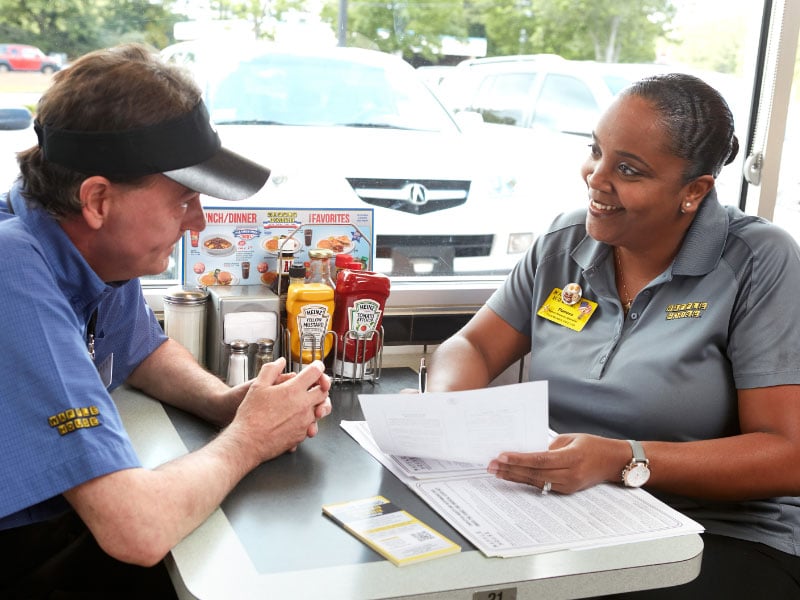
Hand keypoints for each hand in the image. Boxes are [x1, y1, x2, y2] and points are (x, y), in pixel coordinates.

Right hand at [230, 357, 331, 461]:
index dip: (317, 366)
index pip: (316, 373)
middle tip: (314, 385)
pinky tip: (297, 418)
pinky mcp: (302, 435)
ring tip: (306, 402)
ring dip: (316, 404)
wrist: (248, 442)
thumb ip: (271, 370)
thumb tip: (280, 362)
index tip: (316, 367)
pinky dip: (309, 420)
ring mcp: (304, 421)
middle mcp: (303, 405)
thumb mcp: (257, 386)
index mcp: (293, 390)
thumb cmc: (251, 416)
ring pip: (320, 410)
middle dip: (321, 386)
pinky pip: (312, 425)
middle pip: (324, 392)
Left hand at [486, 434, 629, 493]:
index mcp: (572, 458)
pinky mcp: (567, 490)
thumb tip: (528, 452)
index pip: (540, 459)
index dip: (519, 459)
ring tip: (497, 471)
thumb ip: (549, 446)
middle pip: (534, 473)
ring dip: (514, 476)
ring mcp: (568, 485)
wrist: (614, 462)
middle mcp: (570, 475)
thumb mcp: (571, 439)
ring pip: (536, 481)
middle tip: (491, 465)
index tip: (501, 456)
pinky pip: (543, 485)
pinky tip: (513, 475)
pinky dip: (527, 480)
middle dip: (510, 469)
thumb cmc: (594, 446)